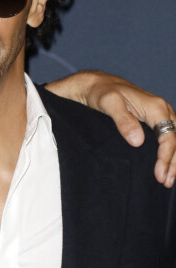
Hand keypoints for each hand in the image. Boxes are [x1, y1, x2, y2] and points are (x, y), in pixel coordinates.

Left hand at [46, 71, 175, 187]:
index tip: (159, 173)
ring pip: (175, 140)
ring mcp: (160, 116)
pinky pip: (168, 138)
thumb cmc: (102, 93)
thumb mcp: (109, 104)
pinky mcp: (154, 121)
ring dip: (174, 160)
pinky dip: (169, 153)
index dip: (166, 156)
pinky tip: (165, 166)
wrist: (98, 85)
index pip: (168, 136)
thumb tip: (138, 141)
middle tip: (165, 182)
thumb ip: (123, 121)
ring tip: (167, 180)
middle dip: (174, 162)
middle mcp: (162, 110)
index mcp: (155, 107)